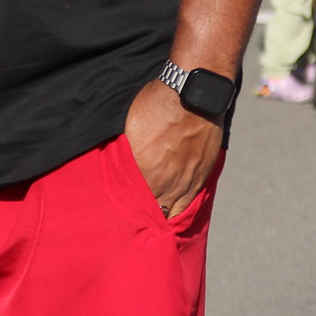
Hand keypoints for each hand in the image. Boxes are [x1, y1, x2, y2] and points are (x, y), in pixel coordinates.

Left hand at [123, 78, 223, 219]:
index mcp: (140, 170)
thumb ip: (122, 153)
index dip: (123, 207)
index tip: (116, 211)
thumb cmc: (155, 105)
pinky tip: (171, 213)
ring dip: (161, 215)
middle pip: (151, 211)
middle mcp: (163, 181)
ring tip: (152, 220)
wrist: (192, 96)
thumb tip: (115, 164)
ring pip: (170, 212)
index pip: (128, 200)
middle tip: (133, 218)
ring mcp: (184, 182)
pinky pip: (189, 204)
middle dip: (142, 216)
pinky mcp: (200, 177)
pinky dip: (178, 209)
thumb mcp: (126, 127)